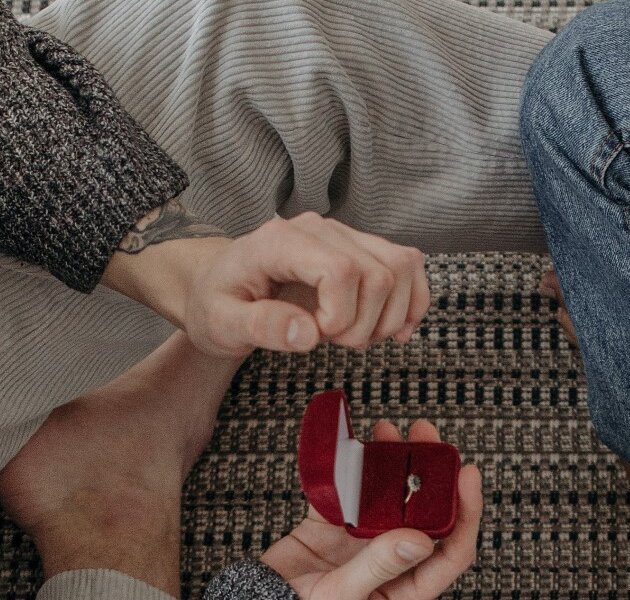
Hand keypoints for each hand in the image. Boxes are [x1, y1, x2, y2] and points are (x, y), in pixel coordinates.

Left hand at [102, 207, 430, 357]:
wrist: (218, 284)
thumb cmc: (218, 302)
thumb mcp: (221, 323)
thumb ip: (260, 327)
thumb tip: (308, 333)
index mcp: (282, 241)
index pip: (341, 270)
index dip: (341, 315)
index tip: (317, 336)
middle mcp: (321, 229)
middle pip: (380, 273)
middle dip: (365, 324)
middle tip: (331, 340)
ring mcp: (347, 235)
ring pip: (403, 267)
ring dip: (390, 316)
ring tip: (354, 334)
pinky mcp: (363, 249)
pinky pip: (409, 266)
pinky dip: (411, 303)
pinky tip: (394, 329)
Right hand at [261, 420, 482, 599]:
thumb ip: (379, 566)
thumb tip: (421, 538)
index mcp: (405, 594)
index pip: (452, 552)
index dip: (466, 512)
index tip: (467, 473)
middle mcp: (391, 567)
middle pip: (423, 516)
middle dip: (427, 474)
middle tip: (424, 435)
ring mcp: (362, 548)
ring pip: (386, 500)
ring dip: (390, 466)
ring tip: (389, 431)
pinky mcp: (331, 532)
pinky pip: (347, 497)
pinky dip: (349, 473)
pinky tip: (351, 450)